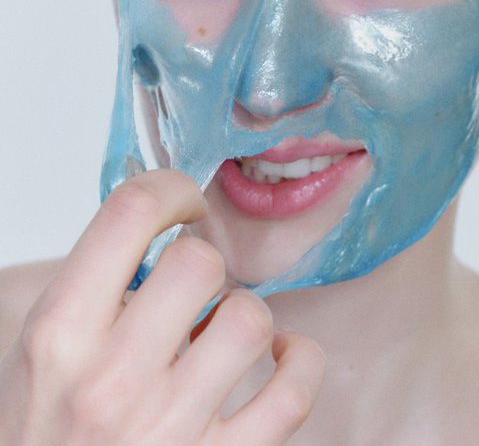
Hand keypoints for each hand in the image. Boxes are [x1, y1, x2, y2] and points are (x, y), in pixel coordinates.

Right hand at [0, 169, 324, 444]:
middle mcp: (111, 380)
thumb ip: (96, 283)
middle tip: (199, 280)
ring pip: (250, 322)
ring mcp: (168, 429)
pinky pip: (292, 396)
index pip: (130, 213)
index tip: (182, 206)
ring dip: (248, 315)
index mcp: (61, 332)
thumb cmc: (46, 429)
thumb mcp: (44, 346)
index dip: (172, 189)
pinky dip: (301, 362)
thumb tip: (165, 220)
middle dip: (206, 261)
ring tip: (227, 329)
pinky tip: (281, 355)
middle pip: (200, 263)